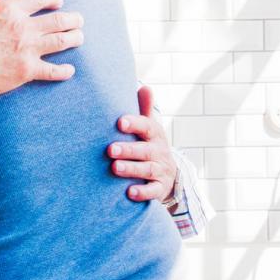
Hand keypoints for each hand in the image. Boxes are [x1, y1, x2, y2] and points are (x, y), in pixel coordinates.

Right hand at [0, 0, 83, 98]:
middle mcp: (24, 28)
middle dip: (73, 19)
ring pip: (61, 41)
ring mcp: (28, 50)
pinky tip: (70, 70)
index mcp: (10, 10)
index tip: (58, 2)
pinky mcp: (28, 71)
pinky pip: (53, 71)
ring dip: (74, 38)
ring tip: (79, 37)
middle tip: (78, 20)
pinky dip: (64, 71)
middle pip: (58, 20)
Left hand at [108, 86, 177, 205]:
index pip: (147, 127)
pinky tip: (129, 192)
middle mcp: (159, 152)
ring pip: (148, 170)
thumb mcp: (150, 128)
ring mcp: (161, 171)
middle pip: (145, 150)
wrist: (169, 175)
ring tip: (115, 168)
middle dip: (129, 150)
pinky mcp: (160, 188)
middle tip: (110, 149)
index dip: (135, 124)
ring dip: (132, 169)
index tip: (120, 122)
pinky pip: (153, 191)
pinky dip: (143, 192)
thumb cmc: (150, 146)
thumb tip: (145, 87)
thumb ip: (145, 109)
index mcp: (155, 135)